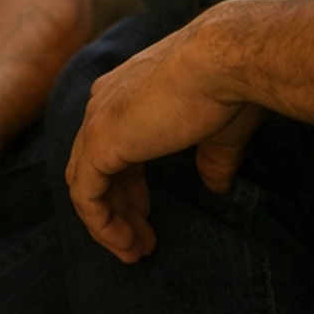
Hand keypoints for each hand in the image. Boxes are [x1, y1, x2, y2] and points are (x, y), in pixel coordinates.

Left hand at [65, 12, 264, 263]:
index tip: (149, 216)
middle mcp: (104, 102)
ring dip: (108, 223)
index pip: (114, 147)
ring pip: (86, 184)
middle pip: (97, 167)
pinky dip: (101, 224)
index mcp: (127, 92)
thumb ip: (212, 160)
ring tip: (135, 251)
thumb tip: (217, 186)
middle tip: (142, 241)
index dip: (129, 187)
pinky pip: (86, 196)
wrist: (222, 62)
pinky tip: (126, 242)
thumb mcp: (219, 132)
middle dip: (119, 208)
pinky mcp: (99, 143)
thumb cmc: (227, 86)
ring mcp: (98, 122)